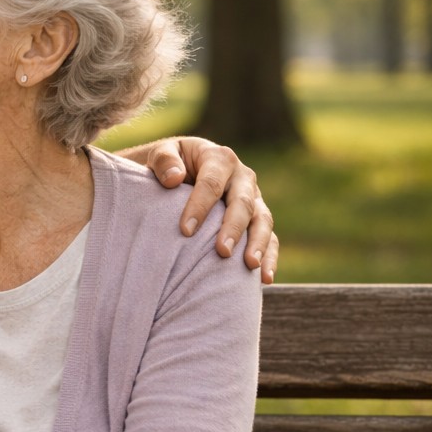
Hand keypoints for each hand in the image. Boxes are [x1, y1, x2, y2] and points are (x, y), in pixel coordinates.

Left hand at [132, 136, 278, 283]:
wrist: (181, 170)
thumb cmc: (168, 165)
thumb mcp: (160, 153)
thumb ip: (164, 161)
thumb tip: (174, 178)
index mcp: (219, 159)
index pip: (211, 183)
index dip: (199, 206)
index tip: (185, 230)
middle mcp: (242, 177)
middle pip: (242, 203)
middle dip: (233, 227)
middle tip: (222, 251)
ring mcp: (254, 199)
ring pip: (262, 220)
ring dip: (258, 243)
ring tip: (250, 265)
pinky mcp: (258, 219)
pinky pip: (271, 238)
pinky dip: (270, 257)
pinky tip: (265, 279)